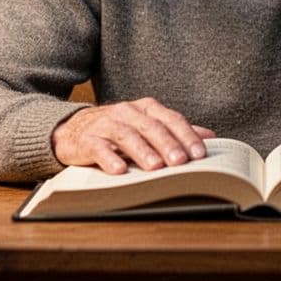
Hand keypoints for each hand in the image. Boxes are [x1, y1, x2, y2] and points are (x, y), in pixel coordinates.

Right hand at [52, 97, 214, 174]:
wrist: (72, 129)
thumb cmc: (116, 130)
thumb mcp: (147, 126)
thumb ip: (175, 131)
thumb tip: (209, 136)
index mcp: (146, 109)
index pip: (171, 119)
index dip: (186, 136)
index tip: (200, 154)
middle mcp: (127, 113)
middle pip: (151, 127)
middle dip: (168, 144)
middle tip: (181, 162)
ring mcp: (106, 125)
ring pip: (127, 135)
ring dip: (143, 151)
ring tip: (156, 167)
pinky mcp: (86, 139)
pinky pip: (98, 148)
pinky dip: (109, 159)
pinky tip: (119, 171)